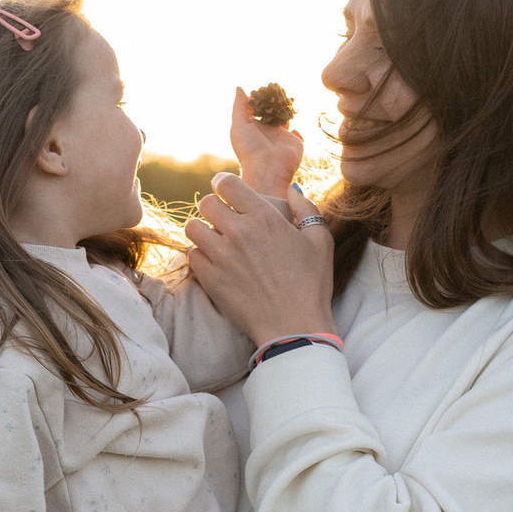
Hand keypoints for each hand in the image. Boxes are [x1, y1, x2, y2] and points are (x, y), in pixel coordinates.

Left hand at [182, 175, 335, 344]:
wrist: (294, 328)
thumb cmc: (312, 285)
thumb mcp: (320, 241)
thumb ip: (306, 209)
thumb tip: (293, 190)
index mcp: (264, 217)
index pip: (226, 184)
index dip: (223, 183)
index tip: (225, 190)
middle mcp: (238, 232)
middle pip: (205, 203)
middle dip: (213, 206)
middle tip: (222, 217)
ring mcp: (221, 256)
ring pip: (193, 227)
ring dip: (203, 230)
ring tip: (215, 239)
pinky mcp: (210, 279)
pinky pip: (192, 255)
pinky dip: (201, 255)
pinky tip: (215, 261)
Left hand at [228, 86, 303, 196]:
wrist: (268, 171)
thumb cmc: (249, 149)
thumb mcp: (239, 125)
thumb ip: (239, 106)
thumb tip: (239, 87)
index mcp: (253, 127)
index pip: (257, 110)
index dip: (259, 99)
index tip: (262, 89)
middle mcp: (267, 132)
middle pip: (272, 113)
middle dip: (275, 102)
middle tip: (277, 89)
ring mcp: (282, 137)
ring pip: (286, 120)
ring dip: (286, 111)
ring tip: (287, 99)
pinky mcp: (295, 143)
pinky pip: (297, 134)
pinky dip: (297, 130)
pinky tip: (293, 128)